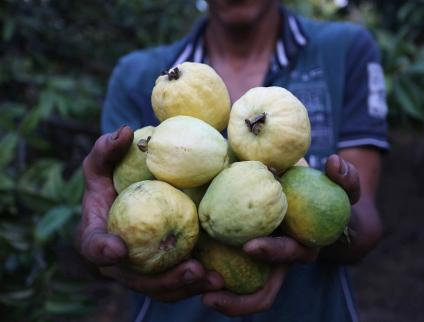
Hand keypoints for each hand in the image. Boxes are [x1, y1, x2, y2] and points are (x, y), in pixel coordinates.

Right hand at [77, 125, 222, 301]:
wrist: (131, 205)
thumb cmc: (112, 184)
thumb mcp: (103, 165)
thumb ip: (107, 150)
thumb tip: (125, 132)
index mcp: (97, 237)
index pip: (92, 246)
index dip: (101, 250)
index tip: (118, 248)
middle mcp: (117, 263)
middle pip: (136, 278)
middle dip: (164, 280)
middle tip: (192, 268)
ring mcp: (139, 272)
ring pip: (160, 288)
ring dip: (187, 288)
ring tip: (214, 279)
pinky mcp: (159, 274)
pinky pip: (176, 286)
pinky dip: (196, 286)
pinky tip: (220, 279)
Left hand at [201, 153, 361, 314]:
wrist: (316, 203)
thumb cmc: (327, 193)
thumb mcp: (342, 185)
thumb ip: (345, 176)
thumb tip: (333, 163)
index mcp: (303, 247)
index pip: (289, 256)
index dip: (272, 252)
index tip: (250, 245)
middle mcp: (282, 262)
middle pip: (264, 293)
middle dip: (238, 301)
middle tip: (208, 293)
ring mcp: (264, 264)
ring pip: (244, 294)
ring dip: (221, 298)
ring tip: (194, 292)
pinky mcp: (246, 257)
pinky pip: (230, 274)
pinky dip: (212, 275)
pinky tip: (190, 267)